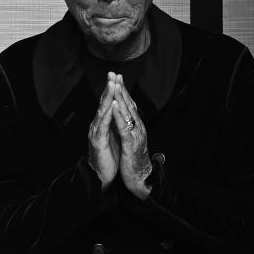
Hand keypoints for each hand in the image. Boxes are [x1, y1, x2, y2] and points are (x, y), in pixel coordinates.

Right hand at [87, 72, 120, 191]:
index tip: (116, 76)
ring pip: (102, 112)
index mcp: (102, 124)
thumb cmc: (109, 157)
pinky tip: (110, 106)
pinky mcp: (97, 141)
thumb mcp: (112, 137)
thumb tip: (116, 112)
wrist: (103, 176)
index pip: (106, 103)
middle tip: (112, 74)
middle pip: (103, 103)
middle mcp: (97, 125)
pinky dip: (107, 115)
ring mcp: (96, 133)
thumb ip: (112, 124)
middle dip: (108, 88)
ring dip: (107, 97)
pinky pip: (103, 126)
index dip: (111, 90)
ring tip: (111, 85)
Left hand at [111, 75, 152, 199]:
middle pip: (129, 104)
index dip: (123, 91)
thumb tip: (122, 118)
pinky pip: (123, 126)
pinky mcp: (131, 143)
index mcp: (136, 126)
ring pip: (127, 112)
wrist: (140, 178)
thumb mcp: (130, 140)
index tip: (116, 78)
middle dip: (121, 89)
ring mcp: (135, 134)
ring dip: (120, 97)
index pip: (129, 105)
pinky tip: (113, 105)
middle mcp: (138, 127)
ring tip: (114, 84)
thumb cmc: (134, 160)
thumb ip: (127, 128)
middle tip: (114, 74)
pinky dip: (118, 114)